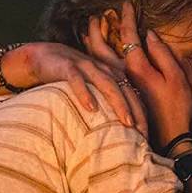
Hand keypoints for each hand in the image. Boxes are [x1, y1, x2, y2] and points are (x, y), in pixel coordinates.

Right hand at [8, 41, 147, 135]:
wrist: (43, 56)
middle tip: (143, 133)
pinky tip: (91, 108)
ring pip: (107, 85)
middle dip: (136, 111)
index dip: (142, 114)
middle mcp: (103, 69)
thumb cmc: (71, 76)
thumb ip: (105, 100)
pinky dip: (85, 93)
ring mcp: (86, 67)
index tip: (147, 136)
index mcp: (112, 74)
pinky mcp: (68, 67)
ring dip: (119, 104)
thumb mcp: (92, 86)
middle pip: (125, 90)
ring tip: (127, 122)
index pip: (132, 95)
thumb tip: (119, 128)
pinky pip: (78, 81)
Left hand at [85, 1, 191, 149]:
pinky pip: (98, 71)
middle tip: (94, 16)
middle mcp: (122, 75)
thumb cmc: (176, 108)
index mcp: (137, 67)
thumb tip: (149, 35)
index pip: (127, 36)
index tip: (125, 3)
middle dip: (97, 29)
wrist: (167, 138)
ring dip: (92, 42)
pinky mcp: (117, 94)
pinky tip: (92, 55)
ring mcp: (118, 85)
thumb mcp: (177, 78)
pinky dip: (94, 58)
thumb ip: (163, 54)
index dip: (126, 17)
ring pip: (96, 59)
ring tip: (88, 30)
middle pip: (102, 47)